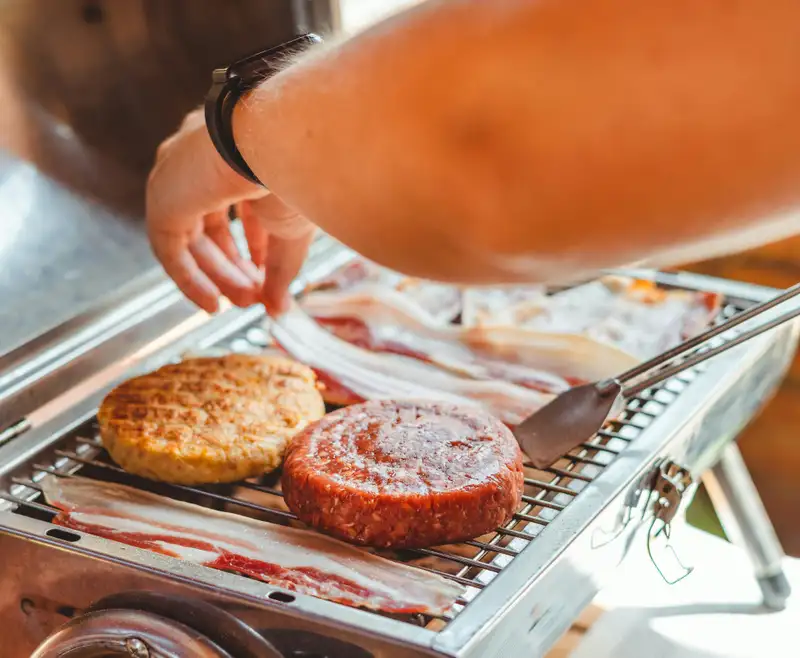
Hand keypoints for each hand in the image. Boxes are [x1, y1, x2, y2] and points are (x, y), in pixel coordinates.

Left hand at [146, 108, 315, 314]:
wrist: (281, 146)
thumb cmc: (296, 172)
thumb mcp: (292, 229)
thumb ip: (281, 270)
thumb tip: (280, 309)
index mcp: (237, 150)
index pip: (239, 204)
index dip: (254, 244)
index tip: (266, 275)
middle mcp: (202, 158)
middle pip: (211, 223)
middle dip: (233, 264)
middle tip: (254, 296)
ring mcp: (178, 175)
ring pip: (190, 237)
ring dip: (217, 274)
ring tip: (242, 302)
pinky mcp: (163, 198)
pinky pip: (169, 248)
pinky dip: (189, 279)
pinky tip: (212, 303)